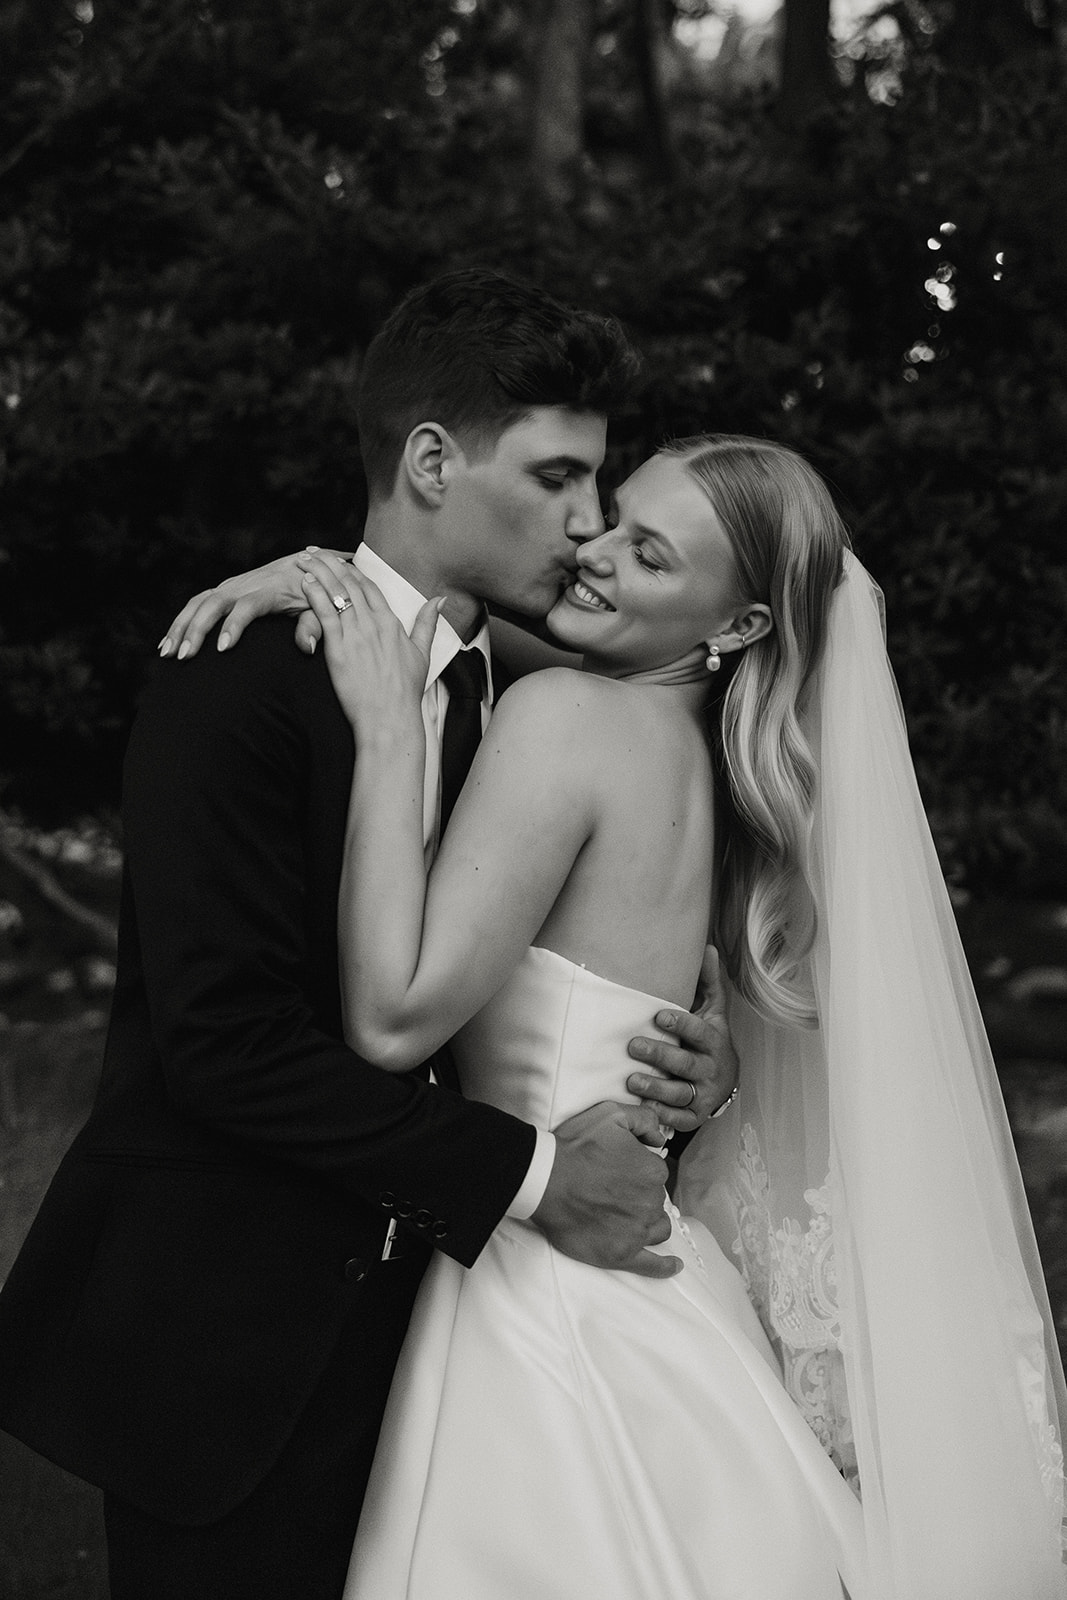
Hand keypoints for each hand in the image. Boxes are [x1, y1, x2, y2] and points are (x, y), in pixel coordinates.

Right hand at [158, 547, 354, 659]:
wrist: (311, 564)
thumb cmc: (318, 590)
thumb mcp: (322, 606)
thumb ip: (314, 624)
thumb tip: (306, 647)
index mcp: (269, 589)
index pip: (247, 606)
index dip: (234, 625)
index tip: (223, 648)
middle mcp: (245, 584)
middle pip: (213, 604)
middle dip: (195, 629)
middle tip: (184, 657)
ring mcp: (231, 586)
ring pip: (198, 603)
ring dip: (180, 627)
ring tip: (166, 654)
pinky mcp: (224, 589)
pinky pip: (196, 604)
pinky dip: (181, 622)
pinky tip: (168, 643)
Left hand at [299, 554, 440, 735]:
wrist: (389, 716)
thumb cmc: (404, 691)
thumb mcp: (422, 653)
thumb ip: (428, 623)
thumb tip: (439, 600)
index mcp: (391, 622)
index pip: (369, 586)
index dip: (352, 569)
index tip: (338, 559)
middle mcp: (374, 623)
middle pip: (349, 584)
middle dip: (330, 564)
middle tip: (314, 552)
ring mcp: (356, 634)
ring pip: (335, 593)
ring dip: (318, 573)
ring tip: (304, 560)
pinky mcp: (339, 648)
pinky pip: (325, 614)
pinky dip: (314, 595)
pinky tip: (305, 583)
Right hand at [531, 1102, 680, 1278]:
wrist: (544, 1180)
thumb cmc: (574, 1148)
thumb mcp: (611, 1115)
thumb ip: (644, 1120)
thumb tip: (659, 1138)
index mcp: (651, 1171)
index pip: (656, 1172)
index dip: (637, 1168)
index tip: (618, 1168)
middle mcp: (650, 1202)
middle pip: (655, 1200)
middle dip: (639, 1194)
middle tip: (612, 1189)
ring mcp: (637, 1231)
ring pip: (657, 1228)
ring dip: (649, 1222)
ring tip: (629, 1216)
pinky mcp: (621, 1254)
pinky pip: (652, 1265)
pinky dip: (665, 1266)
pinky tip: (674, 1265)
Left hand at [625, 946, 737, 1133]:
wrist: (727, 1080)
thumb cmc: (711, 1039)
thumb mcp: (714, 1011)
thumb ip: (708, 982)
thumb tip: (708, 947)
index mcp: (714, 1040)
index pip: (699, 1031)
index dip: (681, 1023)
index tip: (658, 1015)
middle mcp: (710, 1068)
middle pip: (686, 1063)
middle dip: (660, 1055)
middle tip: (633, 1045)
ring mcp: (703, 1094)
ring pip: (680, 1092)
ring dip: (656, 1088)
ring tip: (631, 1081)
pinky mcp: (694, 1115)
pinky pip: (679, 1118)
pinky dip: (662, 1115)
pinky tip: (644, 1109)